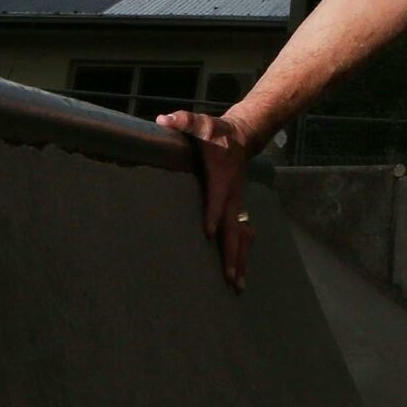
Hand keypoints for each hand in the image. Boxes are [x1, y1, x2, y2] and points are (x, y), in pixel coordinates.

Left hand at [156, 107, 258, 291]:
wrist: (243, 136)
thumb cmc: (216, 133)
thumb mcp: (200, 123)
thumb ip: (183, 121)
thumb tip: (163, 120)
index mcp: (221, 177)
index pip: (217, 198)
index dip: (213, 214)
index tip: (208, 233)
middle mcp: (232, 195)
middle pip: (233, 227)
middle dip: (232, 252)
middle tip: (229, 278)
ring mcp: (237, 203)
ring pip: (241, 235)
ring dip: (240, 260)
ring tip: (237, 286)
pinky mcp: (236, 208)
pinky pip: (242, 233)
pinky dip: (242, 253)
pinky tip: (239, 272)